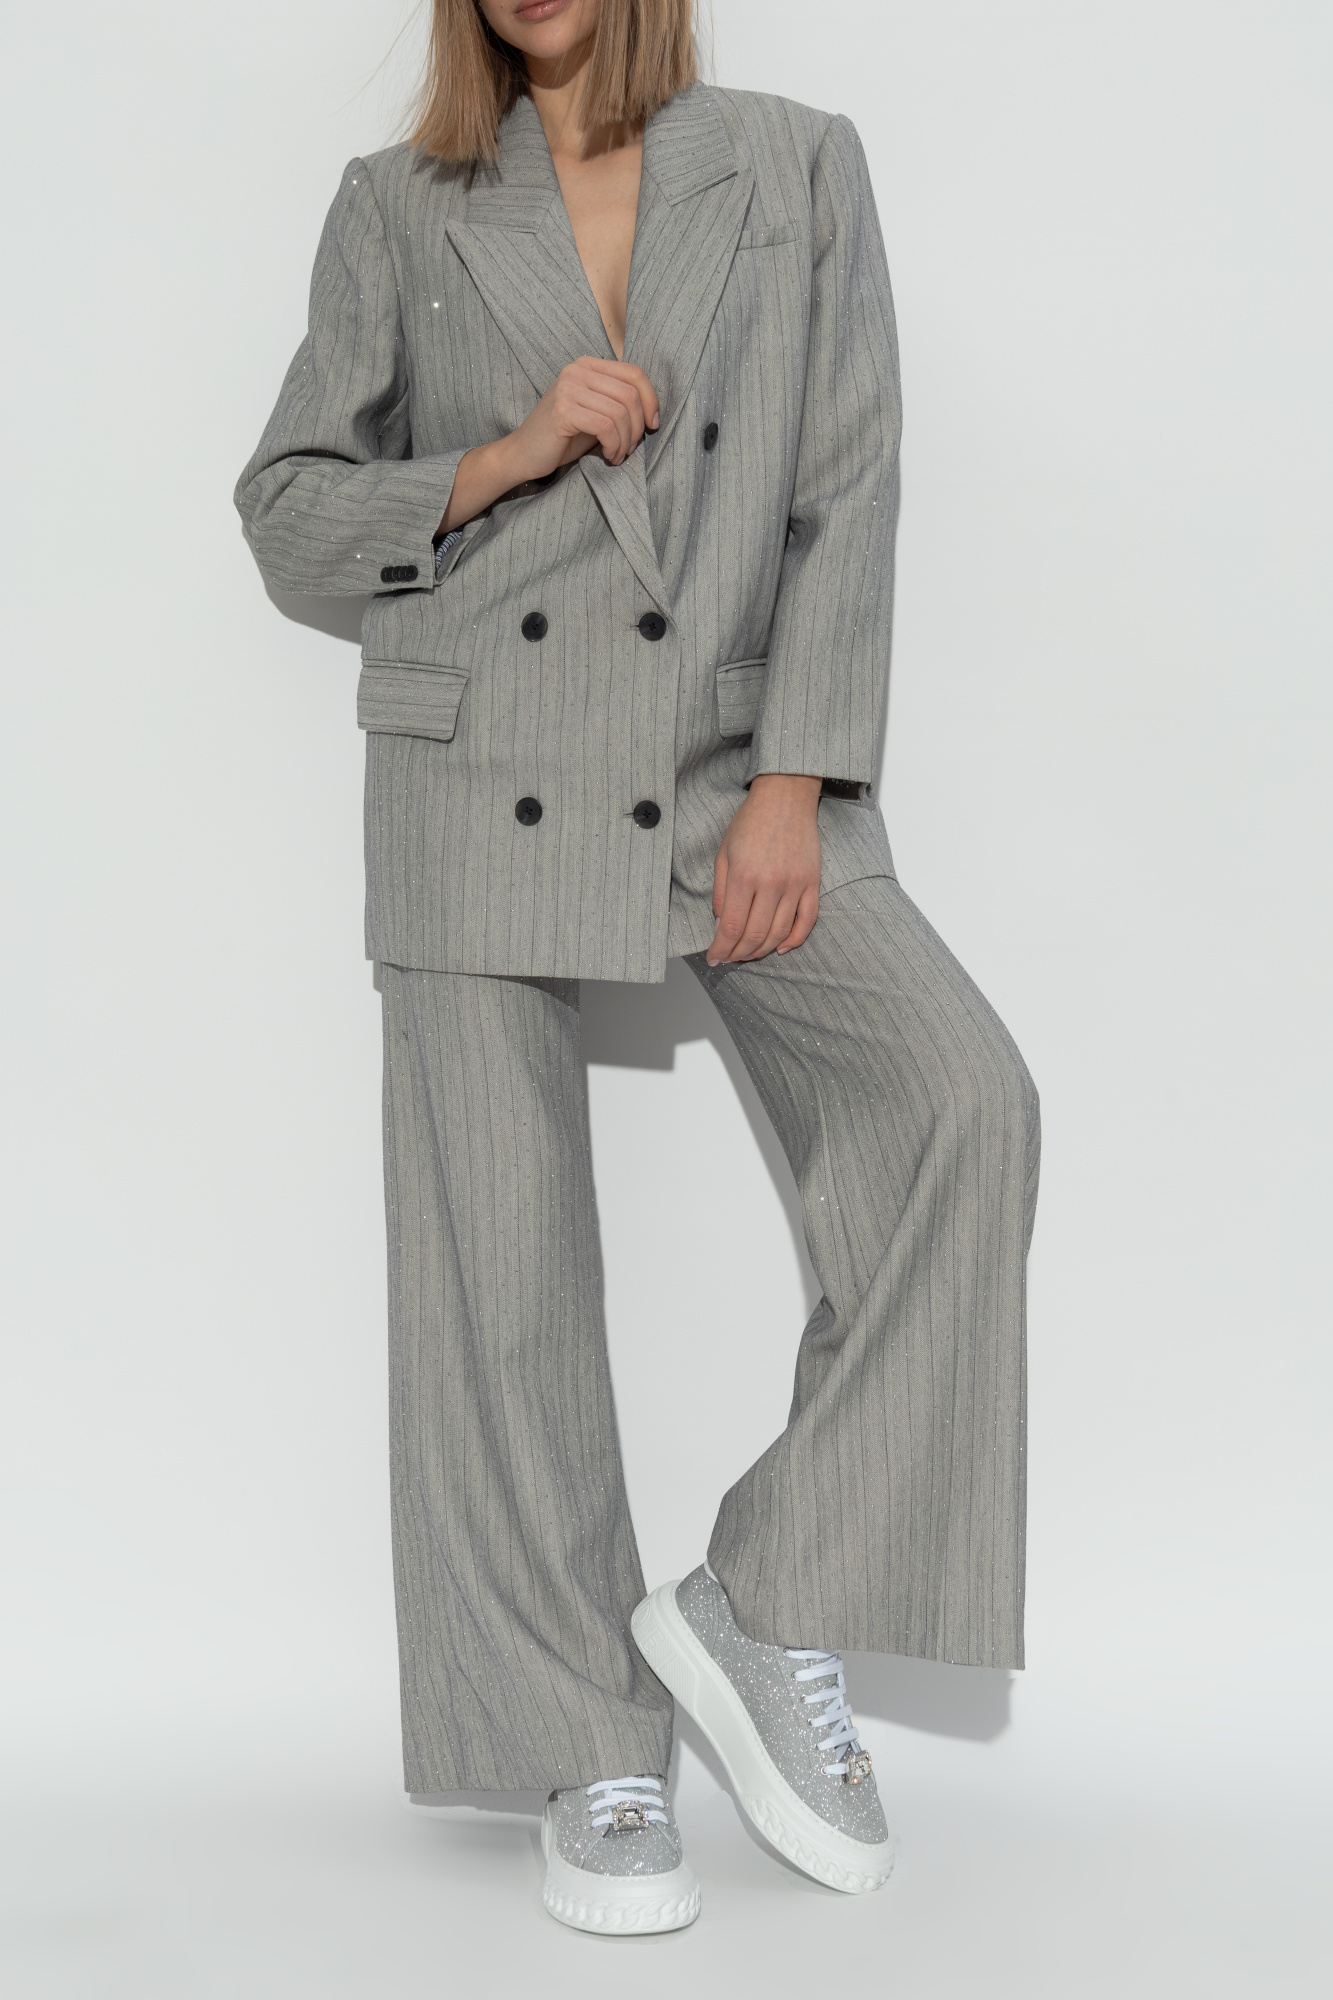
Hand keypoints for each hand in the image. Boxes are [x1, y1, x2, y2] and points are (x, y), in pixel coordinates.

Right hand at [437, 358, 659, 533]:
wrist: (523, 454)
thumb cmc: (562, 438)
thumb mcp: (594, 413)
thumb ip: (617, 402)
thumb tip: (652, 411)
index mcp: (586, 366)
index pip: (634, 373)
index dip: (651, 400)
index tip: (652, 425)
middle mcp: (577, 371)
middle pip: (630, 394)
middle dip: (637, 427)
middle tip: (629, 449)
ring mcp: (568, 388)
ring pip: (620, 412)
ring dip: (625, 441)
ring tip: (616, 455)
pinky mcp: (563, 410)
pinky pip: (605, 426)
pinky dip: (613, 445)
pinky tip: (608, 455)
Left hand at [706, 774, 822, 965]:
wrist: (785, 797)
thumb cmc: (751, 822)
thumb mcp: (724, 853)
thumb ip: (721, 892)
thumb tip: (722, 924)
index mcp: (744, 876)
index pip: (731, 927)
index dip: (721, 948)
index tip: (713, 957)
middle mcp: (771, 884)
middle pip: (755, 936)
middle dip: (738, 954)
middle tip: (729, 958)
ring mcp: (795, 885)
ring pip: (779, 933)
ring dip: (762, 951)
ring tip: (748, 955)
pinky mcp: (812, 883)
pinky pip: (807, 921)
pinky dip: (795, 940)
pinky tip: (780, 948)